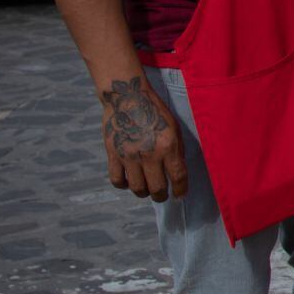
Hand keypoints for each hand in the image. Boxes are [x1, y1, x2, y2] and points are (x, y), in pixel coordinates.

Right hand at [99, 75, 186, 201]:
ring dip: (143, 192)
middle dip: (161, 196)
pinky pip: (116, 180)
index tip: (180, 195)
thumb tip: (177, 174)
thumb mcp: (174, 128)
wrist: (127, 97)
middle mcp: (149, 154)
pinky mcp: (113, 154)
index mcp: (168, 146)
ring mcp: (129, 156)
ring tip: (146, 188)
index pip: (177, 177)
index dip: (180, 190)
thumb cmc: (155, 112)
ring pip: (137, 188)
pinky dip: (123, 185)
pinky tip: (129, 180)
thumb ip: (176, 151)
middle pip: (156, 188)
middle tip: (162, 195)